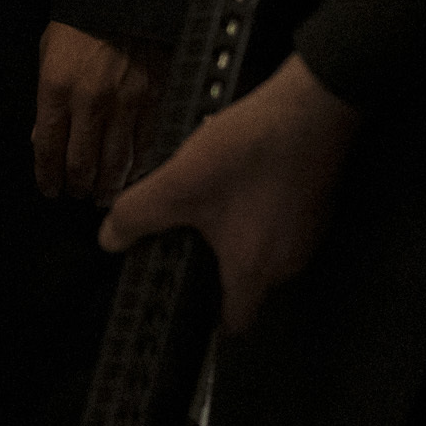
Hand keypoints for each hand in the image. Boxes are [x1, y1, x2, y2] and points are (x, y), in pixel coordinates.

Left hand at [34, 24, 158, 202]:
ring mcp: (126, 103)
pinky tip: (133, 174)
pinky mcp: (155, 100)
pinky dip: (139, 166)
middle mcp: (90, 102)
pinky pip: (147, 145)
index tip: (50, 189)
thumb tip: (42, 138)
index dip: (48, 177)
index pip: (47, 149)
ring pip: (116, 163)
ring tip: (103, 194)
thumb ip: (45, 99)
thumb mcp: (48, 54)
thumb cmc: (82, 20)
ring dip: (108, 185)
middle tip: (77, 194)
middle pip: (82, 164)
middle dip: (77, 186)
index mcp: (56, 89)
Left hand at [100, 54, 356, 331]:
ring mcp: (308, 233)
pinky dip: (257, 210)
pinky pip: (279, 222)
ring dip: (235, 233)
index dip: (206, 320)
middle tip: (185, 239)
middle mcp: (288, 262)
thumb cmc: (250, 151)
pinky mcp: (316, 204)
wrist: (313, 104)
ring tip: (208, 202)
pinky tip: (238, 179)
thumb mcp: (178, 183)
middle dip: (215, 265)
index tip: (182, 304)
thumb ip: (136, 215)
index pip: (235, 322)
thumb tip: (109, 241)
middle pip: (246, 282)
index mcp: (256, 270)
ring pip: (262, 249)